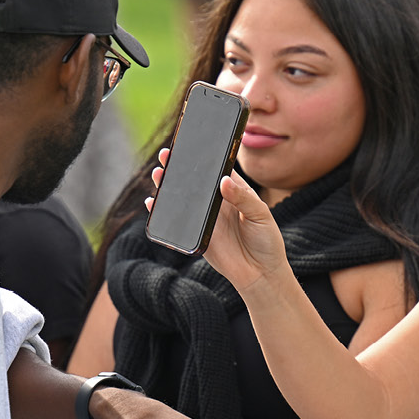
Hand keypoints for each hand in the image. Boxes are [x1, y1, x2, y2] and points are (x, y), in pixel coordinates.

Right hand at [146, 158, 288, 292]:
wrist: (260, 274)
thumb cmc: (267, 240)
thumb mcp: (261, 214)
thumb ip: (243, 197)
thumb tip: (223, 182)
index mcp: (234, 191)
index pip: (217, 169)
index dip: (204, 156)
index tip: (192, 144)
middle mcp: (217, 202)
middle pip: (195, 181)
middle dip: (180, 167)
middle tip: (167, 154)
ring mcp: (204, 218)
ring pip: (182, 198)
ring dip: (168, 185)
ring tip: (159, 173)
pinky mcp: (195, 235)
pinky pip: (175, 221)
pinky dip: (161, 211)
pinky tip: (152, 202)